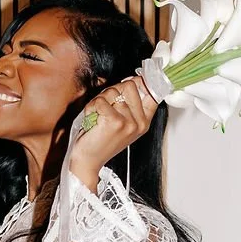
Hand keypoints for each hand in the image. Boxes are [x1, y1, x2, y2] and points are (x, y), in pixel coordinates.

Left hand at [70, 75, 157, 189]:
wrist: (88, 162)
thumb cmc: (100, 142)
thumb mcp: (121, 124)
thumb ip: (129, 105)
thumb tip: (133, 80)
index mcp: (144, 123)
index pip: (152, 93)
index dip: (143, 82)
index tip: (135, 79)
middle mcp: (139, 123)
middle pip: (129, 85)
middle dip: (113, 91)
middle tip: (104, 106)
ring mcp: (129, 123)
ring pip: (113, 92)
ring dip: (99, 101)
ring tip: (97, 116)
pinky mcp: (115, 122)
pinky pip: (101, 100)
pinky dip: (91, 107)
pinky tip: (92, 119)